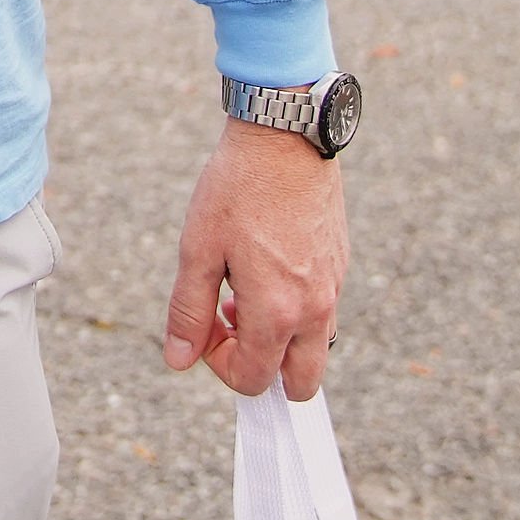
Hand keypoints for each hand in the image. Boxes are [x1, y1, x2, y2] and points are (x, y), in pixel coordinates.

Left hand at [163, 120, 347, 399]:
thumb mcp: (198, 249)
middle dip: (262, 368)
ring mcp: (333, 287)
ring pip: (315, 348)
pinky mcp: (340, 264)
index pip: (254, 380)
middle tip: (229, 325)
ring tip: (243, 291)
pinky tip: (266, 266)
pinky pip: (324, 311)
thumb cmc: (236, 189)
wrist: (284, 137)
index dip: (219, 365)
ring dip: (279, 339)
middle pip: (301, 383)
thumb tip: (179, 361)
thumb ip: (189, 312)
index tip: (203, 326)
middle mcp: (314, 308)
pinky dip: (295, 310)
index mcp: (277, 311)